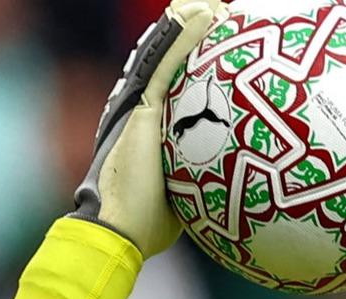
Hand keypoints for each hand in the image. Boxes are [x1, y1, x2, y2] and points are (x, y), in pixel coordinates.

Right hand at [72, 0, 223, 256]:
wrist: (119, 228)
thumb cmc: (148, 223)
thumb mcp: (184, 196)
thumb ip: (197, 181)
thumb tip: (226, 194)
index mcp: (153, 126)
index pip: (177, 83)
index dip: (194, 59)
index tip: (219, 42)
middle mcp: (144, 108)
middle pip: (170, 59)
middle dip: (191, 31)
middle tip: (219, 9)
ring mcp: (141, 105)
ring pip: (167, 52)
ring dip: (189, 23)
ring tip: (214, 2)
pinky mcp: (143, 108)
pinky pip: (167, 64)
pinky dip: (185, 36)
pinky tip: (206, 13)